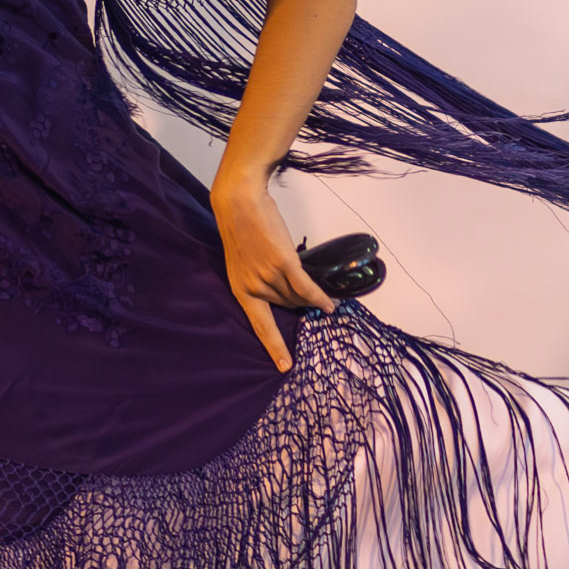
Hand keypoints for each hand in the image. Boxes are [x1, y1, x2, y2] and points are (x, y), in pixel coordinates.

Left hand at [210, 172, 334, 371]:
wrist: (239, 201)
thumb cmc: (242, 228)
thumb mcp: (243, 262)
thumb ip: (260, 279)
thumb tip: (286, 291)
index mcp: (240, 290)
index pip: (259, 326)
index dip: (274, 347)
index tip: (285, 366)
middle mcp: (254, 287)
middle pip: (286, 306)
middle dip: (299, 305)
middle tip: (312, 304)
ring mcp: (268, 276)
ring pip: (297, 296)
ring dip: (312, 300)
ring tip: (325, 302)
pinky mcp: (283, 263)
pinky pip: (306, 288)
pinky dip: (320, 298)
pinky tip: (330, 305)